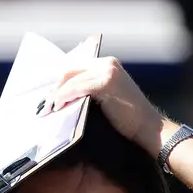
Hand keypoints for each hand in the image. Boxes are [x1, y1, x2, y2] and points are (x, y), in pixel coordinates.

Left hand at [40, 55, 164, 155]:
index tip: (46, 95)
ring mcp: (107, 71)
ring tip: (46, 109)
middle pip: (69, 71)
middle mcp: (107, 63)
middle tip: (43, 104)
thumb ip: (89, 92)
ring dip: (55, 95)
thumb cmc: (129, 120)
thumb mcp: (106, 100)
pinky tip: (56, 107)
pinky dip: (63, 97)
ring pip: (70, 79)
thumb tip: (63, 97)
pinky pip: (75, 88)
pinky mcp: (105, 82)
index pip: (75, 68)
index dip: (59, 81)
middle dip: (54, 87)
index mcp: (107, 65)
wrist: (149, 130)